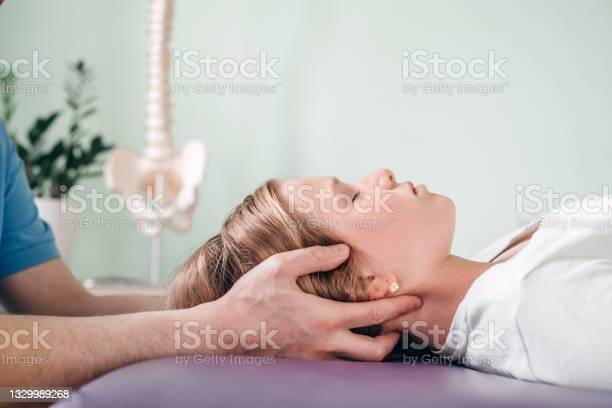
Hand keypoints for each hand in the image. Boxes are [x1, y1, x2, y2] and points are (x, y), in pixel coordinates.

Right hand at [209, 244, 421, 360]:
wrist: (224, 333)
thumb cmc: (250, 298)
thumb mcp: (279, 267)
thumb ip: (314, 257)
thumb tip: (343, 251)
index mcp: (324, 317)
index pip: (373, 315)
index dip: (398, 307)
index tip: (414, 300)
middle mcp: (324, 343)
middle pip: (374, 352)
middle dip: (393, 340)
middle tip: (399, 326)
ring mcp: (314, 357)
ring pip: (356, 361)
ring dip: (372, 347)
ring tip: (375, 331)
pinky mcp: (303, 364)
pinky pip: (337, 362)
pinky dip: (349, 352)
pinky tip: (344, 337)